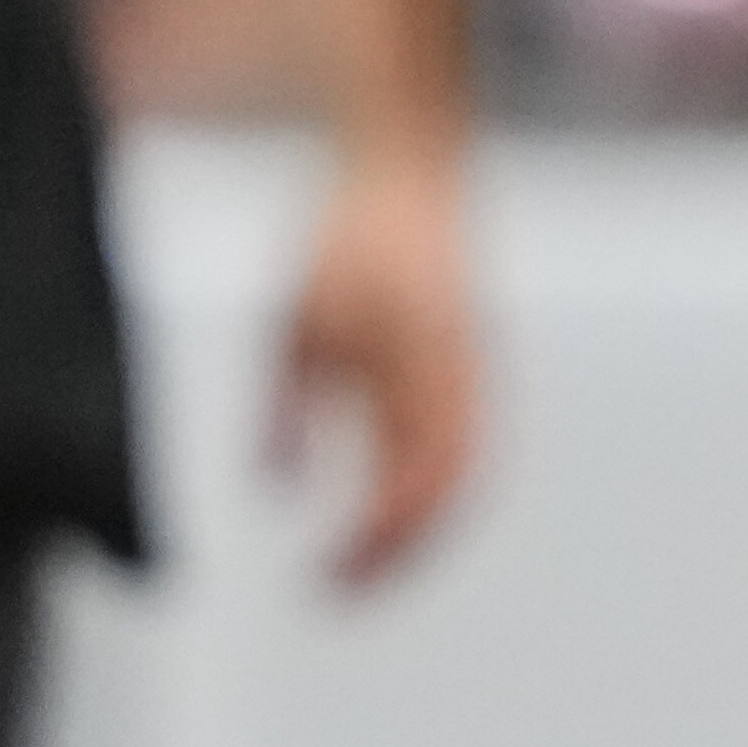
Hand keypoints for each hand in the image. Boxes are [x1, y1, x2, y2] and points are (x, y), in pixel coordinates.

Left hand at [266, 149, 477, 587]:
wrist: (409, 159)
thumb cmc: (348, 234)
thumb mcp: (294, 324)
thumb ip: (283, 411)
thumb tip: (271, 490)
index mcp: (422, 376)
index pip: (407, 491)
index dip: (370, 550)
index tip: (319, 581)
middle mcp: (463, 380)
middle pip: (446, 496)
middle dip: (398, 555)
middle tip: (340, 587)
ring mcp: (476, 370)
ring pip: (462, 473)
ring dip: (418, 526)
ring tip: (364, 556)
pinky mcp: (473, 358)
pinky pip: (463, 442)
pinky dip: (429, 486)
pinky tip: (386, 498)